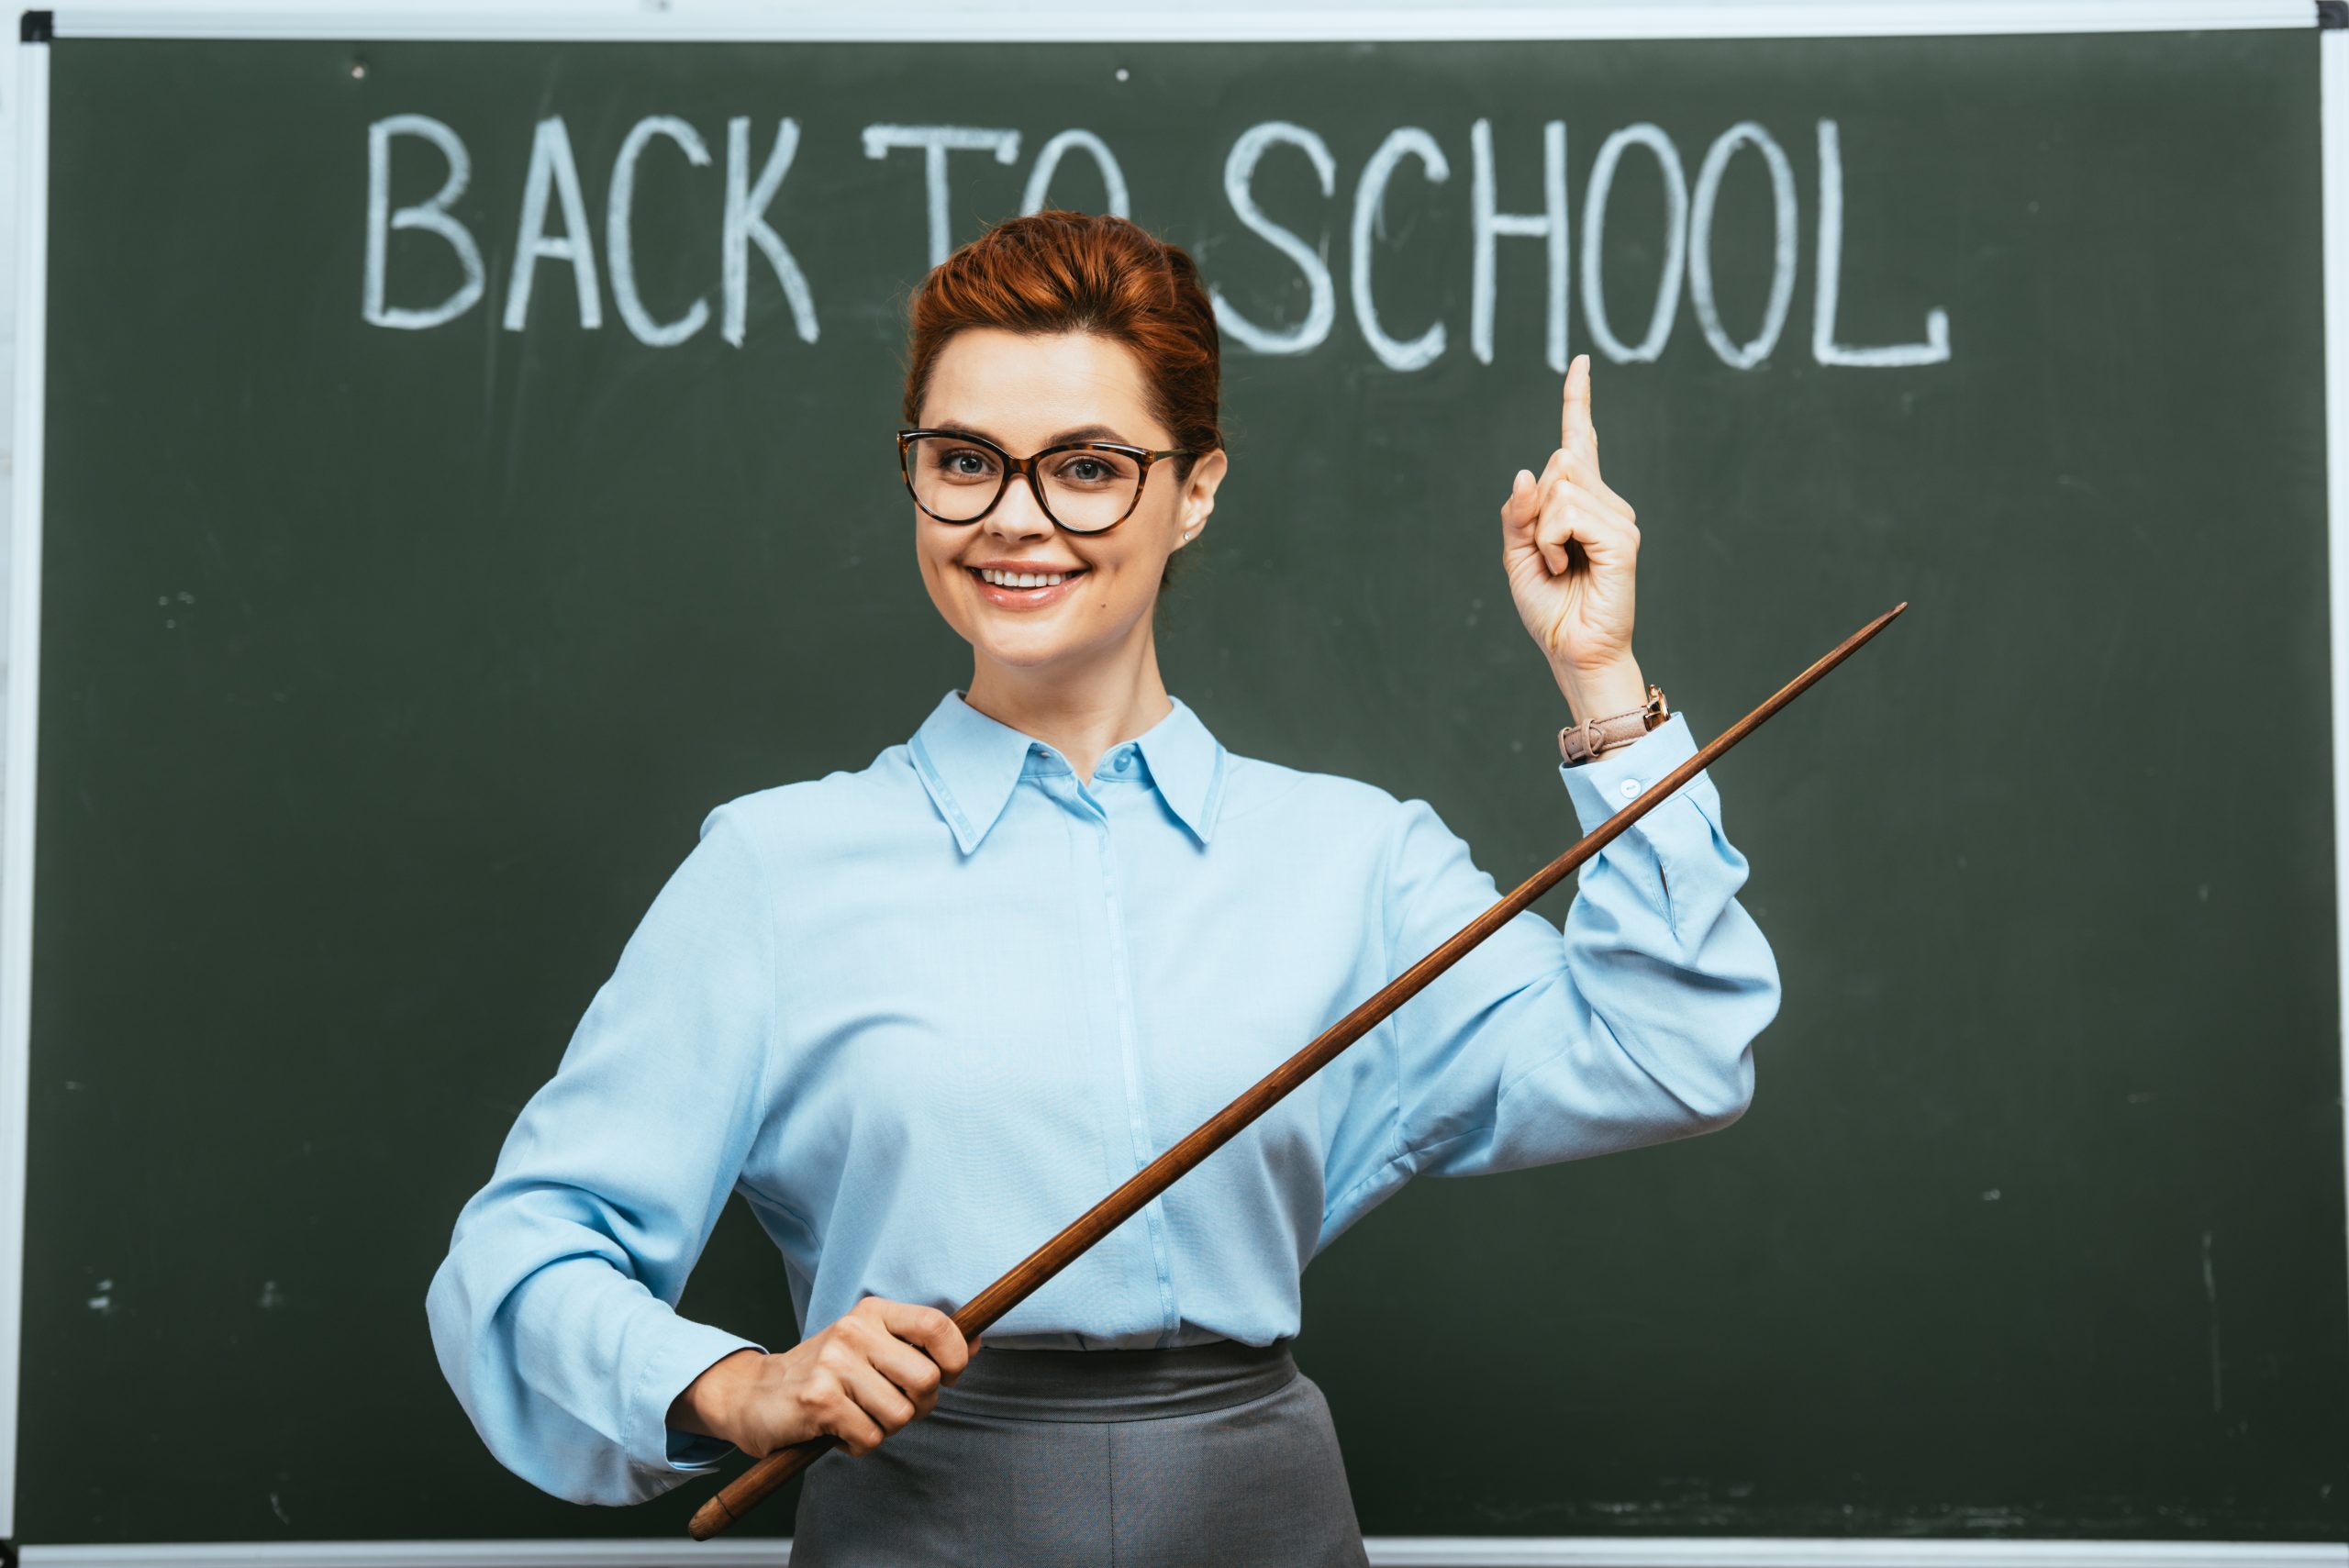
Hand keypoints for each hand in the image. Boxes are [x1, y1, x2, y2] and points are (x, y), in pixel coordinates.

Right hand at [667, 1295, 981, 1458]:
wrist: (752, 1394)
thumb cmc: (825, 1373)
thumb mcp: (870, 1345)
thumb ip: (919, 1344)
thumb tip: (977, 1342)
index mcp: (872, 1312)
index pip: (937, 1325)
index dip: (955, 1357)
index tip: (947, 1377)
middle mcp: (854, 1331)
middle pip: (926, 1379)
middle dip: (920, 1406)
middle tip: (892, 1407)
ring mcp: (835, 1363)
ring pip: (901, 1414)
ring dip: (886, 1428)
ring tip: (859, 1417)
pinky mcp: (819, 1400)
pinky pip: (871, 1437)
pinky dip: (860, 1445)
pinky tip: (839, 1432)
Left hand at [1499, 353, 1645, 722]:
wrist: (1572, 650)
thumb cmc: (1549, 607)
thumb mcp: (1517, 554)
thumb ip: (1518, 512)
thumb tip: (1528, 470)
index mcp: (1582, 504)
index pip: (1580, 442)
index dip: (1578, 401)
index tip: (1580, 362)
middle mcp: (1606, 503)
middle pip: (1558, 463)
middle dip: (1534, 508)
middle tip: (1547, 555)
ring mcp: (1618, 518)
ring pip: (1560, 487)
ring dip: (1542, 531)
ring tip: (1559, 566)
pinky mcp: (1623, 537)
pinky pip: (1567, 513)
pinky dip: (1552, 542)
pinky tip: (1566, 568)